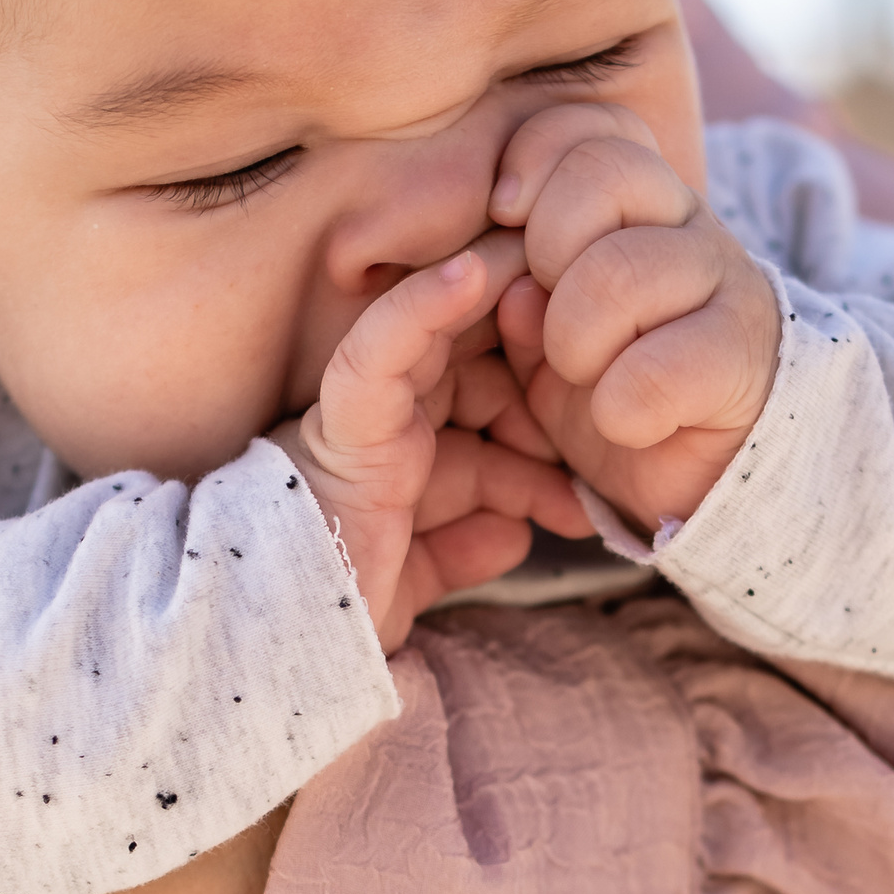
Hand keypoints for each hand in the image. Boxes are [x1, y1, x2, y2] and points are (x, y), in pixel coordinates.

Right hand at [272, 231, 590, 650]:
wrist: (284, 645)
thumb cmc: (338, 614)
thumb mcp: (421, 578)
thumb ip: (465, 548)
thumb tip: (516, 538)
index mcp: (409, 459)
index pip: (489, 402)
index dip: (545, 385)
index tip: (609, 373)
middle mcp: (390, 429)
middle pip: (475, 358)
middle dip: (536, 330)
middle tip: (603, 296)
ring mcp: (365, 419)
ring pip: (438, 334)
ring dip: (494, 287)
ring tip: (557, 248)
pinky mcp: (344, 422)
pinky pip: (380, 351)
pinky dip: (424, 307)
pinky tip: (476, 271)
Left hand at [490, 103, 782, 533]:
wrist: (705, 469)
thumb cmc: (608, 385)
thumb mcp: (543, 335)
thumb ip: (517, 293)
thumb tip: (511, 284)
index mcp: (633, 202)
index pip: (588, 128)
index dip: (536, 162)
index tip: (506, 217)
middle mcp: (685, 224)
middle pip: (600, 179)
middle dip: (548, 259)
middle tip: (552, 323)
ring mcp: (725, 281)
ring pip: (621, 272)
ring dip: (577, 346)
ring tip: (588, 380)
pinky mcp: (745, 354)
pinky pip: (657, 368)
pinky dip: (621, 409)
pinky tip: (629, 422)